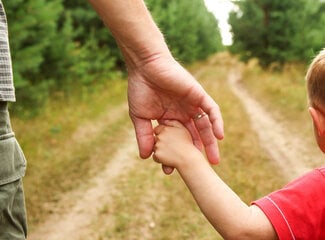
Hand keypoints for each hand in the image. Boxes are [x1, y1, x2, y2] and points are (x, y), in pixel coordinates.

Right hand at [127, 54, 223, 171]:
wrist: (145, 66)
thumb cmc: (140, 89)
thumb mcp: (141, 117)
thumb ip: (144, 136)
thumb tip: (145, 157)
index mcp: (169, 119)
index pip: (176, 140)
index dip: (175, 155)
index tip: (171, 170)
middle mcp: (183, 114)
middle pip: (193, 136)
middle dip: (197, 152)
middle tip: (201, 170)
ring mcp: (191, 105)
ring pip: (205, 126)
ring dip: (211, 142)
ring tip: (214, 160)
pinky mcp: (198, 95)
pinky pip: (211, 110)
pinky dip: (216, 122)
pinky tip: (219, 136)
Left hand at [153, 120, 198, 168]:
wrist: (189, 159)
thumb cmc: (187, 144)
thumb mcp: (182, 129)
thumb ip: (173, 123)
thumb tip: (165, 120)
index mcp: (166, 129)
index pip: (157, 129)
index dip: (162, 134)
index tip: (168, 139)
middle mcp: (160, 136)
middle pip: (156, 138)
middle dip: (161, 142)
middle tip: (171, 147)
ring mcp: (158, 145)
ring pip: (154, 148)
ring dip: (160, 151)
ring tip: (171, 153)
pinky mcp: (157, 155)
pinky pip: (155, 157)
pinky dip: (160, 159)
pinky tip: (169, 159)